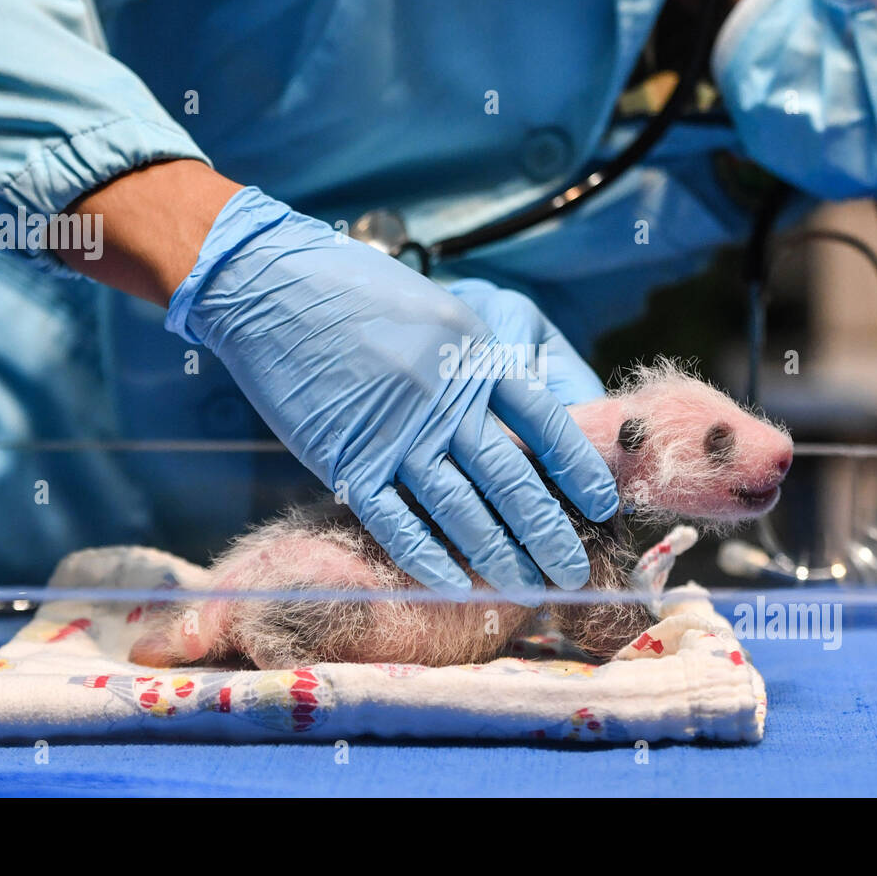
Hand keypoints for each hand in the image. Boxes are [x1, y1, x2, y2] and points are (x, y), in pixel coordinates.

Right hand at [166, 188, 618, 599]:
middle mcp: (446, 401)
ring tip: (530, 587)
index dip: (578, 469)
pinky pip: (397, 523)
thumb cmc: (354, 292)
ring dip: (500, 555)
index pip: (544, 424)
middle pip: (512, 480)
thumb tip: (507, 421)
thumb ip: (472, 368)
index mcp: (474, 358)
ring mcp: (397, 435)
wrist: (273, 287)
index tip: (603, 504)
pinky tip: (456, 586)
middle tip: (574, 571)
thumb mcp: (437, 316)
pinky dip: (429, 558)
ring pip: (463, 510)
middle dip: (549, 531)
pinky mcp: (348, 462)